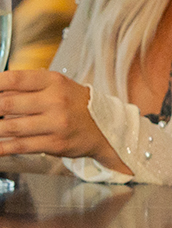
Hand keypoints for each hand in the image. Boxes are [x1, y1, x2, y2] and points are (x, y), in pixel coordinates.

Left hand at [0, 70, 126, 171]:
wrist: (105, 126)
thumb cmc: (74, 104)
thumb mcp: (56, 87)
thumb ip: (26, 88)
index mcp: (53, 81)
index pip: (14, 79)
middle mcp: (55, 100)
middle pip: (7, 104)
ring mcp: (56, 123)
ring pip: (11, 127)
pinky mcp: (55, 143)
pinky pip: (21, 146)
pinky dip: (2, 148)